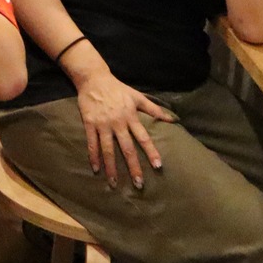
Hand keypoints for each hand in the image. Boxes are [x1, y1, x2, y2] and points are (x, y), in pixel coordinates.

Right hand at [72, 67, 176, 188]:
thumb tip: (173, 119)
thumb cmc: (118, 89)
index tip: (158, 166)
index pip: (143, 137)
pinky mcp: (90, 124)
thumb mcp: (137, 96)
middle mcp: (117, 123)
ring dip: (111, 167)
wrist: (94, 78)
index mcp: (130, 116)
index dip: (151, 151)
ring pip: (108, 149)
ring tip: (114, 183)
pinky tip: (96, 169)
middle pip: (126, 148)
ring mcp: (103, 124)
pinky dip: (93, 156)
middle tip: (138, 184)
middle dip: (133, 166)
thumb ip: (154, 109)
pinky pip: (92, 143)